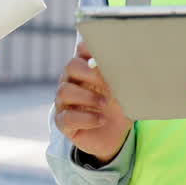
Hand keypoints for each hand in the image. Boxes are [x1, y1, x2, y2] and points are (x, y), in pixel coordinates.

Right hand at [54, 42, 132, 165]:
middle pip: (71, 66)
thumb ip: (119, 75)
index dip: (91, 49)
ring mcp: (64, 102)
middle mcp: (71, 82)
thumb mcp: (122, 89)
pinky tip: (101, 120)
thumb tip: (122, 63)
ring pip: (64, 91)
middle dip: (90, 73)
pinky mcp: (62, 122)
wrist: (117, 134)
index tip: (104, 57)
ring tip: (105, 103)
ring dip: (87, 96)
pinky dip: (86, 118)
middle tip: (106, 82)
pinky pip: (67, 117)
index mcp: (86, 69)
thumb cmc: (118, 107)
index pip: (81, 51)